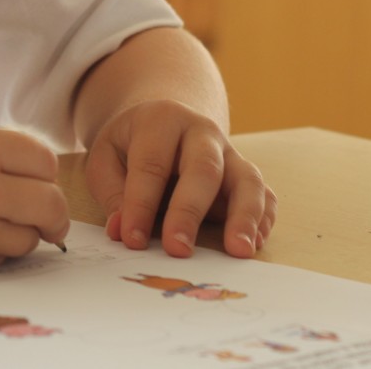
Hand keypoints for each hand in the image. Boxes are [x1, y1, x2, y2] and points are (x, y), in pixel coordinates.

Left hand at [85, 99, 274, 258]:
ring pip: (247, 179)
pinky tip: (254, 244)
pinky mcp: (246, 174)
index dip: (140, 205)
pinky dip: (262, 219)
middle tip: (178, 250)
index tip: (132, 240)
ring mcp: (230, 153)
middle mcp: (202, 132)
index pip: (151, 164)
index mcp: (162, 120)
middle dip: (189, 212)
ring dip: (244, 217)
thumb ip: (112, 193)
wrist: (164, 122)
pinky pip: (264, 194)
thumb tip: (121, 231)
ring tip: (238, 251)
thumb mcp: (106, 157)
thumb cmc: (131, 145)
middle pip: (204, 169)